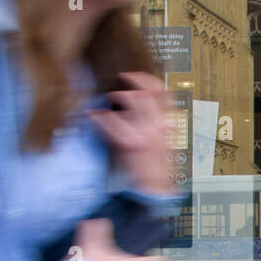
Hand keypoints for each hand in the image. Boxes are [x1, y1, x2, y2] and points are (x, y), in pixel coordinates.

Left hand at [87, 71, 179, 195]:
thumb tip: (144, 102)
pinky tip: (93, 115)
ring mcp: (143, 132)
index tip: (137, 75)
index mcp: (166, 123)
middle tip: (122, 77)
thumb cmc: (154, 164)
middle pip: (147, 92)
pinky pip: (111, 122)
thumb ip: (156, 120)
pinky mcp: (128, 142)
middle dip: (133, 81)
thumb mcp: (160, 138)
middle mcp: (157, 126)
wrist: (153, 186)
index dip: (149, 79)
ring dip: (118, 95)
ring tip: (110, 96)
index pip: (164, 92)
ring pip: (131, 101)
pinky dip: (99, 117)